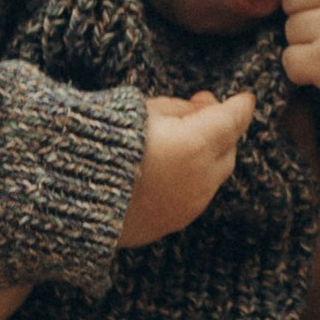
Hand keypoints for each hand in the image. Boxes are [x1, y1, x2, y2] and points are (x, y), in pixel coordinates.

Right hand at [119, 88, 256, 246]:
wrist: (76, 194)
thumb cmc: (105, 143)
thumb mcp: (144, 110)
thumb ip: (182, 108)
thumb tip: (203, 109)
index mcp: (194, 144)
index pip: (233, 120)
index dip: (240, 106)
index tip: (244, 98)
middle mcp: (200, 178)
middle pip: (229, 149)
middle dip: (222, 131)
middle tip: (202, 112)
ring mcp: (191, 204)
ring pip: (215, 176)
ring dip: (208, 156)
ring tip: (181, 140)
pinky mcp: (177, 222)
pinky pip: (197, 196)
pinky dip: (194, 178)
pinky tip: (171, 168)